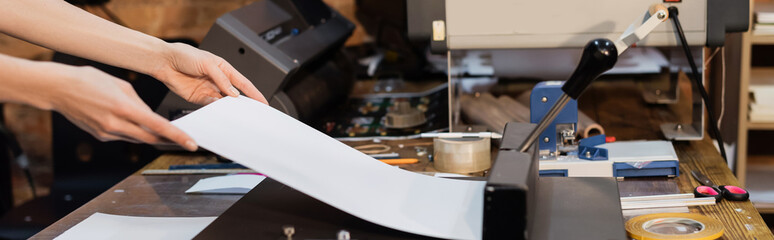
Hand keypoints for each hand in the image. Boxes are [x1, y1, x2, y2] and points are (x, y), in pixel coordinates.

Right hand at [51, 66, 197, 150]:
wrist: (58, 88)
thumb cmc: (88, 80)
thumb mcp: (121, 85)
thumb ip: (140, 104)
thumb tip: (151, 117)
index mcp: (124, 108)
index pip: (158, 127)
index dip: (177, 137)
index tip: (191, 143)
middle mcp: (115, 124)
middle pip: (151, 138)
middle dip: (169, 140)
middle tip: (185, 141)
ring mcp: (107, 133)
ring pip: (138, 139)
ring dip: (151, 136)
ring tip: (165, 132)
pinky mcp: (100, 136)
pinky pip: (124, 137)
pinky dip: (133, 132)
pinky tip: (134, 123)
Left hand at [151, 42, 267, 104]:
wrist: (164, 61)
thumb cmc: (185, 55)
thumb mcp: (208, 63)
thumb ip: (222, 79)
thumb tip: (233, 93)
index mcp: (224, 69)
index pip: (243, 83)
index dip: (254, 93)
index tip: (263, 103)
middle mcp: (218, 81)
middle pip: (235, 95)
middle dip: (244, 104)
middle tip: (252, 113)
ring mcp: (209, 90)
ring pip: (224, 103)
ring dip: (229, 108)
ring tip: (235, 113)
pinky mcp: (199, 98)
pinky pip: (210, 106)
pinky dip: (215, 110)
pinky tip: (218, 110)